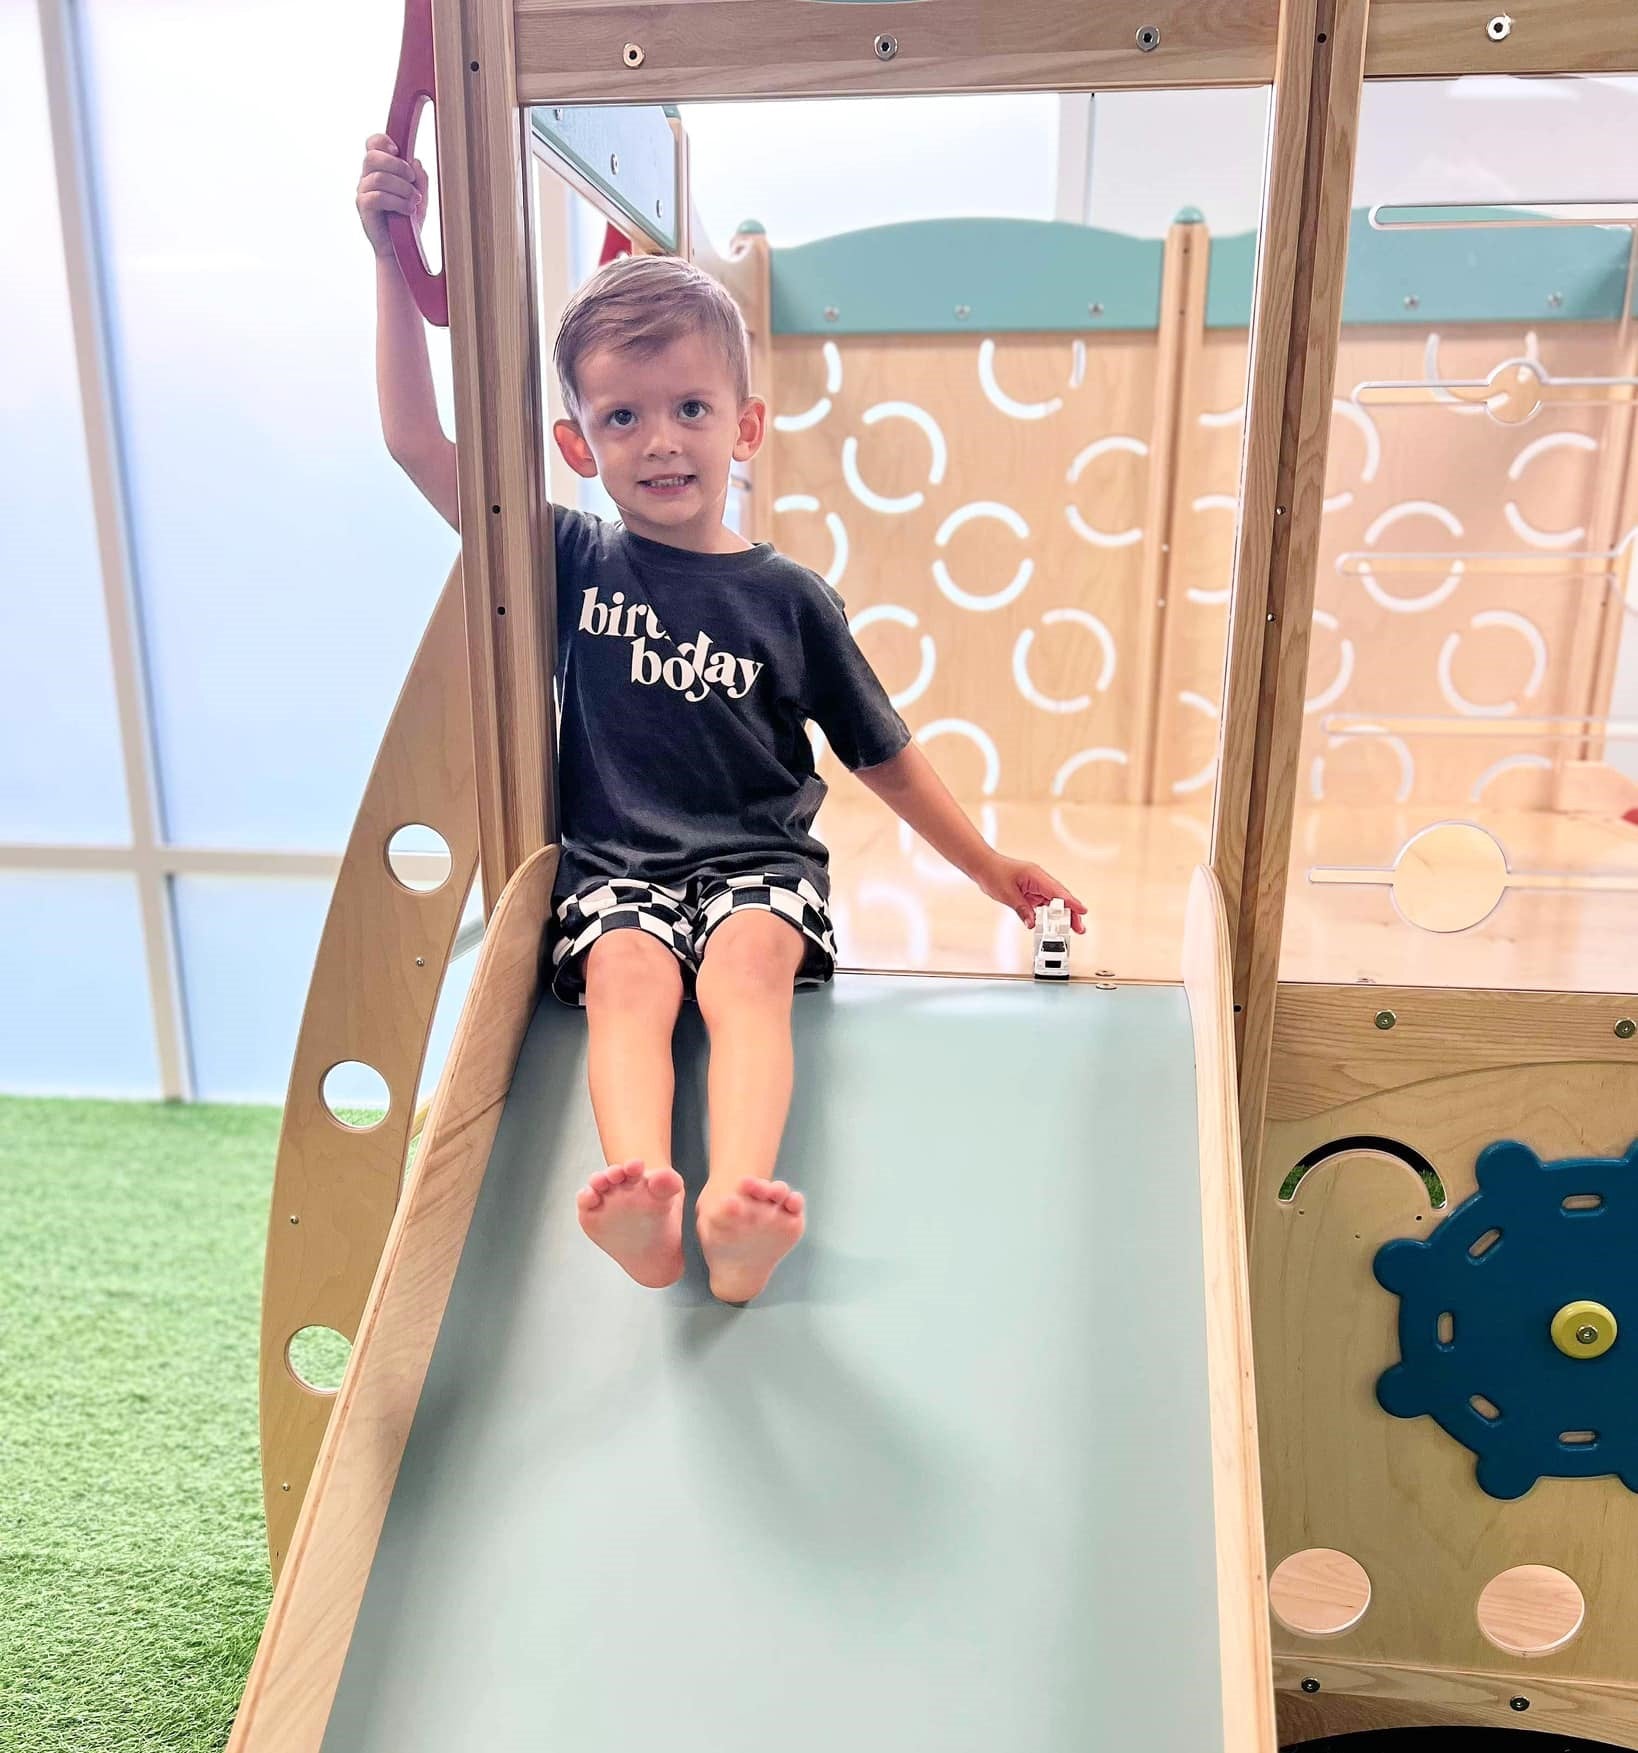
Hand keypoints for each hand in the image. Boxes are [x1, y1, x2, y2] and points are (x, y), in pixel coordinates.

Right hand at [357, 133, 429, 259]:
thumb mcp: (420, 196)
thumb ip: (419, 178)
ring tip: (414, 201)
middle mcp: (367, 177)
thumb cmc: (409, 220)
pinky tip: (408, 210)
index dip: (382, 141)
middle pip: (372, 156)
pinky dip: (397, 202)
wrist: (402, 248)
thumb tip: (415, 162)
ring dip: (402, 188)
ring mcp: (363, 192)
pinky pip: (378, 196)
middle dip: (396, 165)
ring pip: (379, 177)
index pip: (372, 144)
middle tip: (412, 180)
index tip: (399, 150)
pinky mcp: (363, 207)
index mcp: (379, 169)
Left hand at [978, 855, 1087, 932]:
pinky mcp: (1032, 891)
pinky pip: (1045, 903)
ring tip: (1071, 928)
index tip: (1082, 911)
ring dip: (1062, 914)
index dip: (1071, 902)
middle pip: (1060, 898)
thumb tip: (1032, 924)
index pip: (1058, 891)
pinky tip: (1053, 923)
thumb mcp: (1007, 895)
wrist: (983, 866)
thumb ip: (1022, 910)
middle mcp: (1039, 880)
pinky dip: (1050, 913)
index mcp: (1036, 876)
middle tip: (1079, 927)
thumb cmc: (994, 873)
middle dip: (1071, 912)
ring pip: (1054, 901)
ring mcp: (1036, 885)